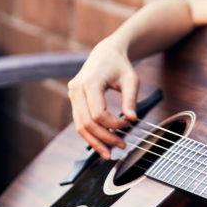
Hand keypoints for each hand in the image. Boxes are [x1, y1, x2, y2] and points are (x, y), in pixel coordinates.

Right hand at [66, 41, 139, 158]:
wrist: (105, 53)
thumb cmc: (119, 65)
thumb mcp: (130, 79)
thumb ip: (131, 99)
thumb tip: (133, 119)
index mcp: (89, 82)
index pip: (98, 113)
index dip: (114, 124)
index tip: (129, 123)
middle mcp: (76, 89)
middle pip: (86, 123)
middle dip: (104, 138)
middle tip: (121, 145)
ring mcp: (72, 95)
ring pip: (80, 126)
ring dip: (95, 141)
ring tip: (110, 153)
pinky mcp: (74, 100)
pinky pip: (79, 122)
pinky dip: (90, 135)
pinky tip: (102, 144)